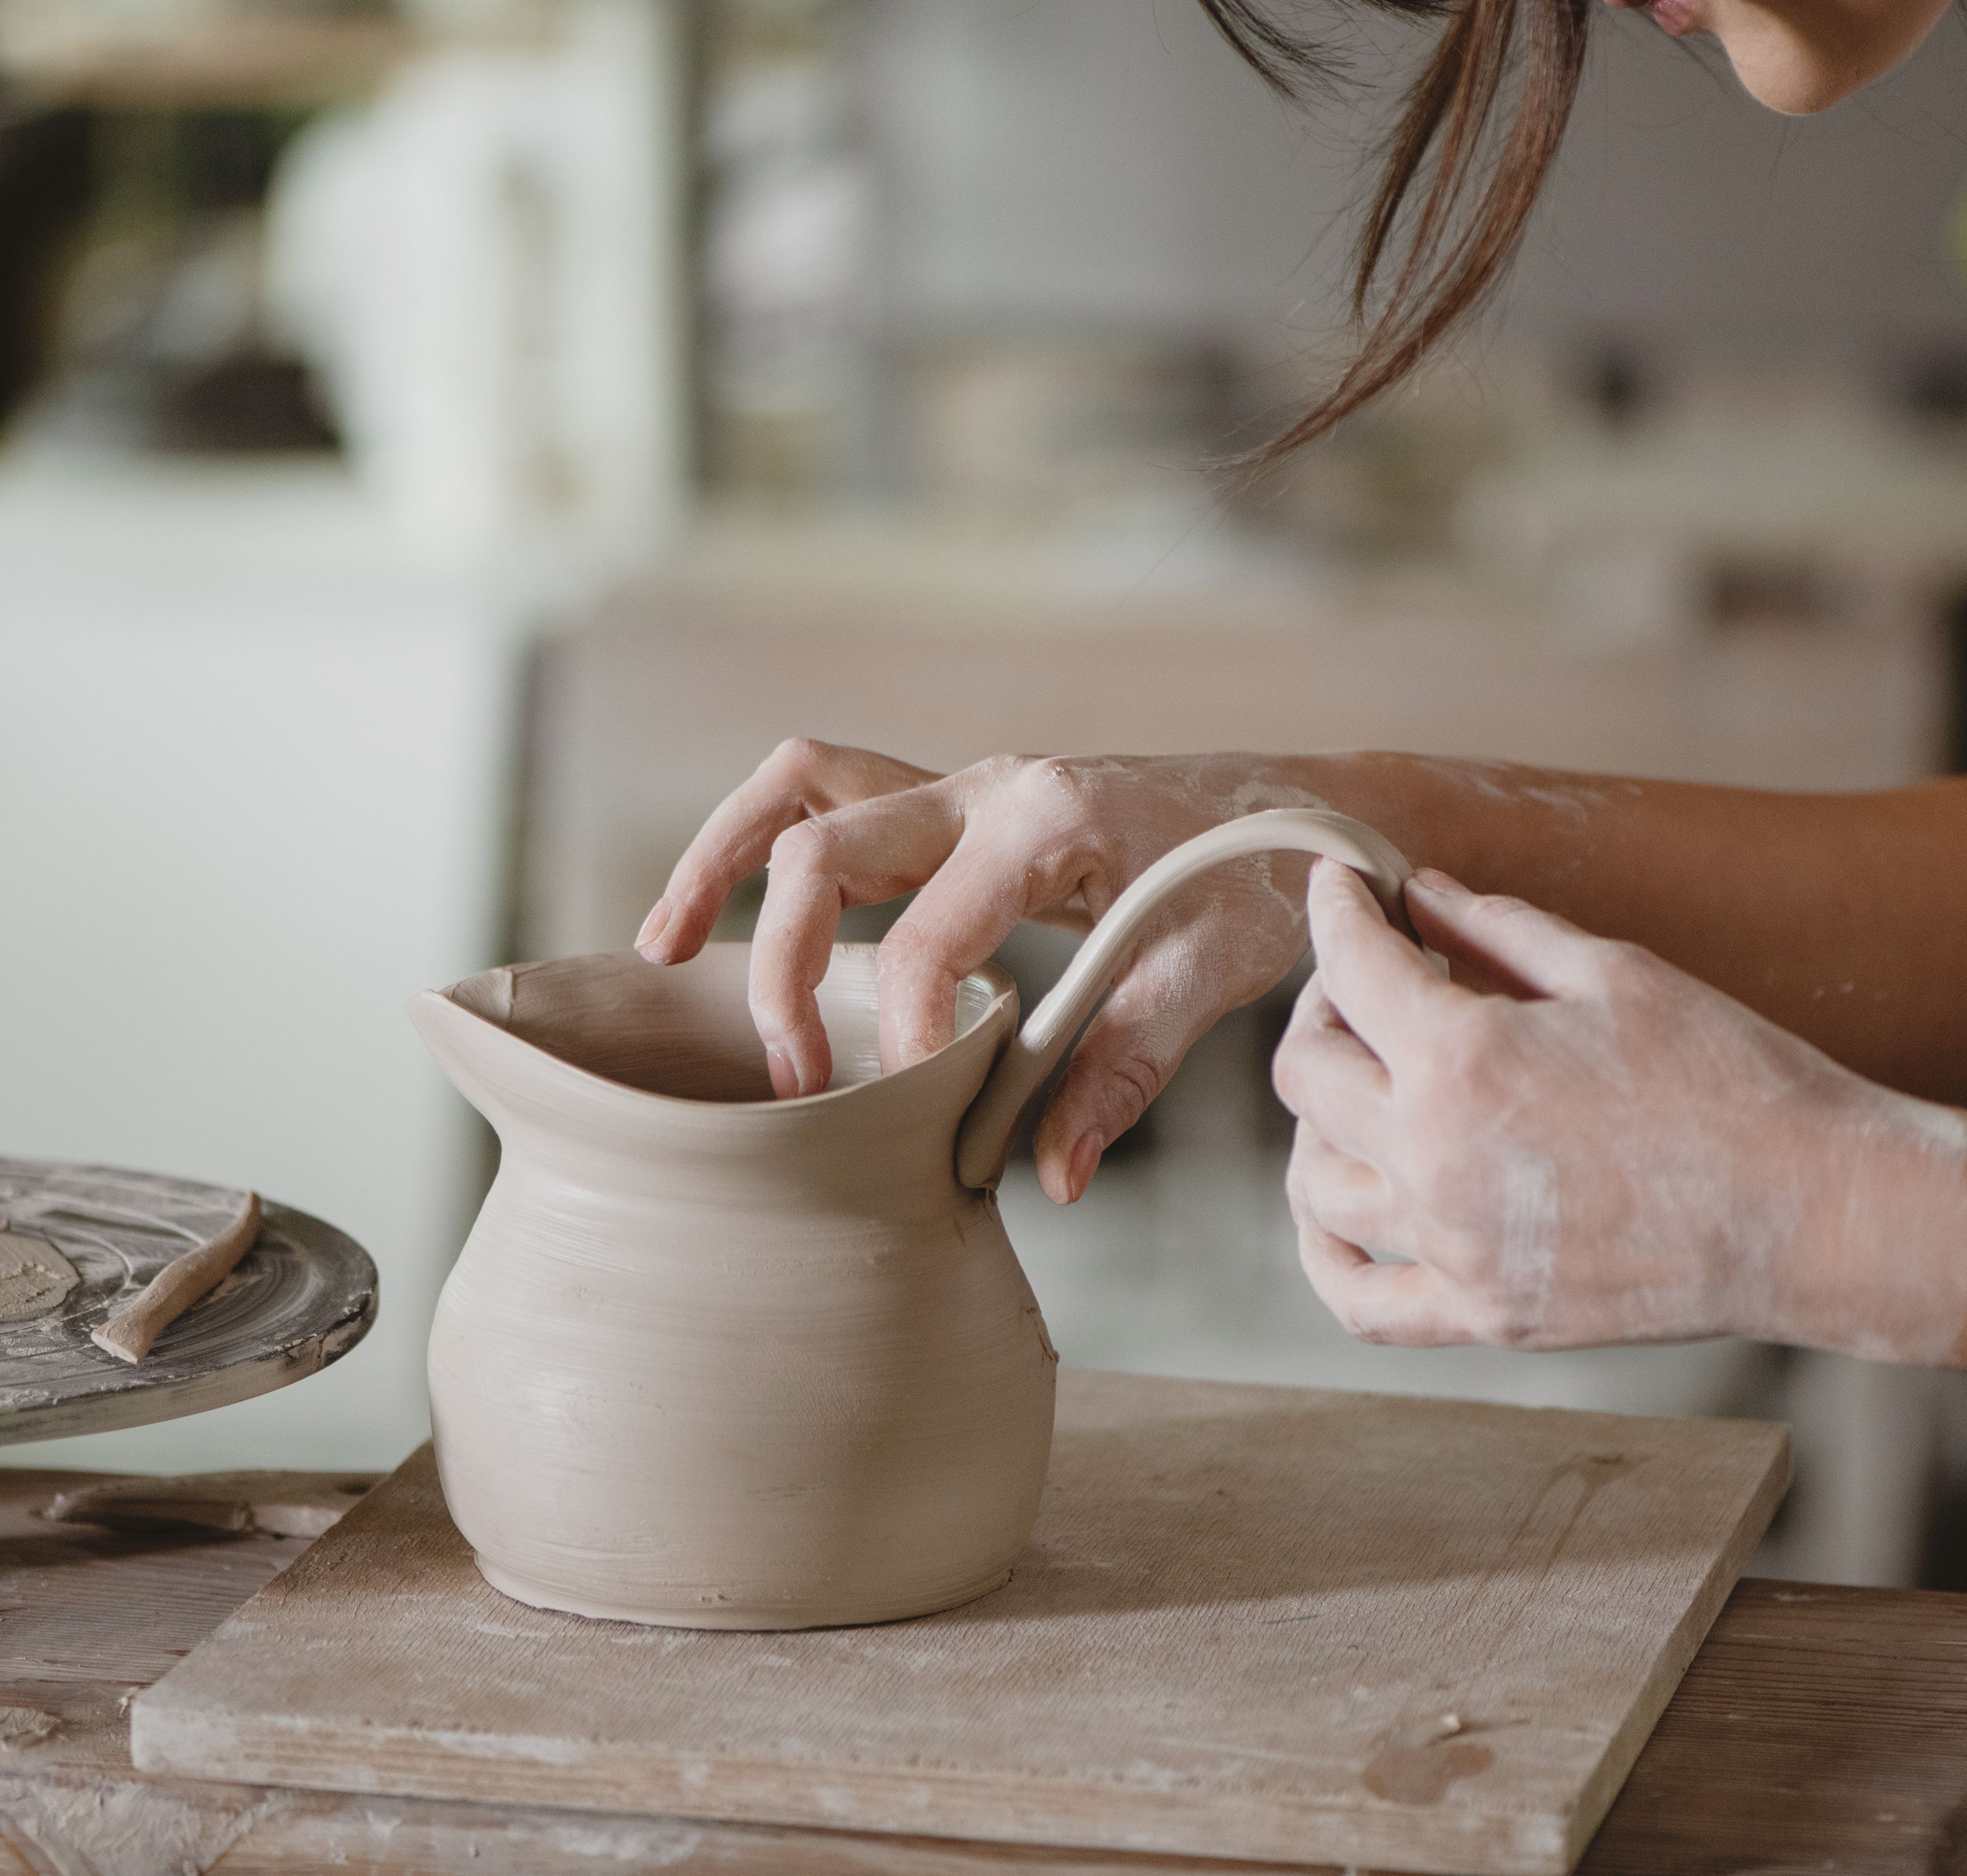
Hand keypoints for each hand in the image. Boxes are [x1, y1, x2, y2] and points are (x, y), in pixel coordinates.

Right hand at [637, 740, 1336, 1200]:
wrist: (1305, 808)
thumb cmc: (1261, 879)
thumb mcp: (1211, 972)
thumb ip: (1123, 1070)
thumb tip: (1054, 1179)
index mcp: (1047, 821)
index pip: (927, 938)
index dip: (900, 1035)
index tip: (904, 1112)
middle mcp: (987, 787)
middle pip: (823, 850)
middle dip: (781, 967)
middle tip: (790, 1080)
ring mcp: (961, 786)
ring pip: (800, 792)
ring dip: (721, 863)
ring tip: (661, 951)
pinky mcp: (954, 805)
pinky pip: (828, 799)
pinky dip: (763, 847)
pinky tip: (719, 918)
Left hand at [1272, 861, 1966, 1361]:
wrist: (1814, 1213)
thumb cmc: (1732, 1077)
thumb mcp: (1614, 973)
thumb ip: (1499, 930)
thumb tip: (1420, 892)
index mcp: (1462, 1058)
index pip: (1351, 966)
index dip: (1335, 909)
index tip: (1339, 885)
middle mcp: (1433, 1159)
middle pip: (1305, 1074)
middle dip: (1322, 1007)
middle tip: (1368, 983)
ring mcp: (1453, 1249)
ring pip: (1314, 1185)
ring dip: (1318, 1121)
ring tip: (1364, 1086)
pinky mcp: (1484, 1316)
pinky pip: (1357, 1299)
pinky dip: (1327, 1251)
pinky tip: (1345, 1206)